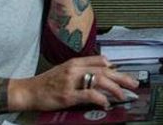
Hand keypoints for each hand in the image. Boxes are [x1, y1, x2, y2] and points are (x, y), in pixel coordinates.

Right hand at [9, 55, 137, 111]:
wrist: (28, 91)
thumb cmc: (47, 83)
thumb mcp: (65, 70)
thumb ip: (82, 70)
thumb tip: (101, 74)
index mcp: (75, 62)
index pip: (101, 60)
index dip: (116, 68)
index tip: (125, 74)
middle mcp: (75, 68)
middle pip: (105, 70)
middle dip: (122, 77)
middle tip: (134, 84)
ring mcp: (71, 81)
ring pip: (100, 80)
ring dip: (115, 88)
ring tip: (123, 95)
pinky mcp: (68, 95)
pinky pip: (89, 94)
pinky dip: (100, 99)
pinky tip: (106, 103)